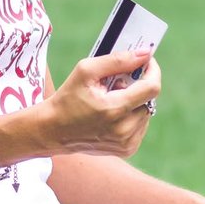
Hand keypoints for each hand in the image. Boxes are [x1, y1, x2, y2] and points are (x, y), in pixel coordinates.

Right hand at [38, 50, 160, 156]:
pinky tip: (112, 115)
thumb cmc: (67, 98)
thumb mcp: (86, 71)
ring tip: (110, 101)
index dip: (152, 71)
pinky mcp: (127, 149)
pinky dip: (131, 116)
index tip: (146, 62)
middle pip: (149, 99)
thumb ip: (117, 60)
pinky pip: (141, 125)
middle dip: (136, 87)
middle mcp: (124, 129)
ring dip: (134, 102)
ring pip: (146, 112)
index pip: (152, 88)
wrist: (52, 131)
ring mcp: (126, 142)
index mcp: (115, 109)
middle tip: (115, 84)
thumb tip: (145, 54)